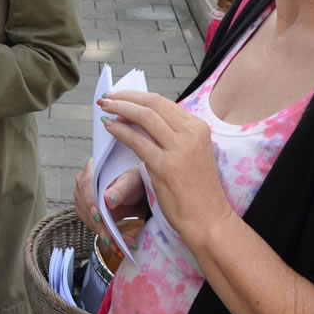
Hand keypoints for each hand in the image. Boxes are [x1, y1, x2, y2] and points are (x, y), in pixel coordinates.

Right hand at [74, 160, 146, 256]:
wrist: (136, 191)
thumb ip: (120, 190)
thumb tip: (108, 200)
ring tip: (116, 244)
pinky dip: (103, 234)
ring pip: (87, 217)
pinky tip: (114, 243)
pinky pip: (91, 224)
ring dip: (101, 232)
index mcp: (92, 169)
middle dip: (98, 224)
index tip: (99, 217)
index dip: (91, 202)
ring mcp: (83, 198)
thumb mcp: (131, 182)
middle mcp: (83, 182)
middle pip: (85, 204)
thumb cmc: (134, 180)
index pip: (86, 185)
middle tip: (110, 238)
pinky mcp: (87, 211)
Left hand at [97, 91, 232, 247]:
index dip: (137, 95)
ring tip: (104, 108)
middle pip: (152, 103)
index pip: (163, 102)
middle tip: (107, 97)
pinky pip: (136, 141)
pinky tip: (109, 127)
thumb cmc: (196, 188)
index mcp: (198, 127)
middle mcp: (191, 133)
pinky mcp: (165, 166)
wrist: (208, 218)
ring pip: (144, 116)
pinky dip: (119, 131)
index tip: (120, 95)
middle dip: (125, 97)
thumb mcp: (191, 152)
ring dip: (120, 109)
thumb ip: (173, 134)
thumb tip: (144, 116)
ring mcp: (179, 149)